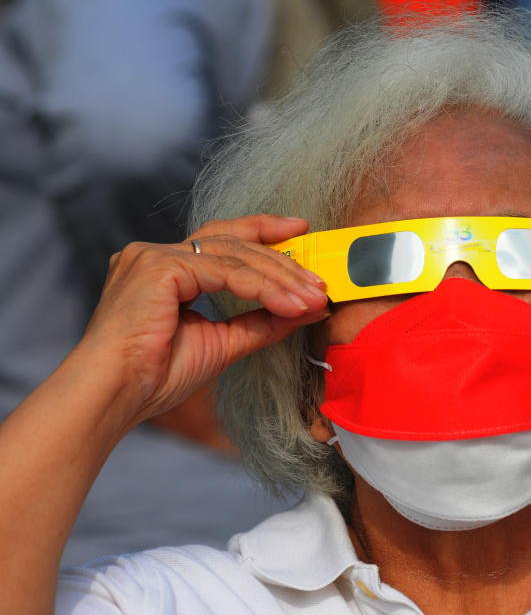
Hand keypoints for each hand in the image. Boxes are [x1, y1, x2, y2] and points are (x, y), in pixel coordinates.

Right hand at [79, 215, 329, 428]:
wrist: (115, 396)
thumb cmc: (156, 376)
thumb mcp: (223, 343)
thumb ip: (261, 322)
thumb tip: (306, 309)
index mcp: (164, 268)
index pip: (221, 239)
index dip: (263, 230)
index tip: (301, 229)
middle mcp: (155, 254)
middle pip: (233, 243)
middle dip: (282, 262)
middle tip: (319, 283)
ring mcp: (153, 255)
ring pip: (233, 255)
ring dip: (280, 278)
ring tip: (312, 299)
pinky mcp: (157, 266)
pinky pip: (223, 272)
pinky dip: (262, 288)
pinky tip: (289, 304)